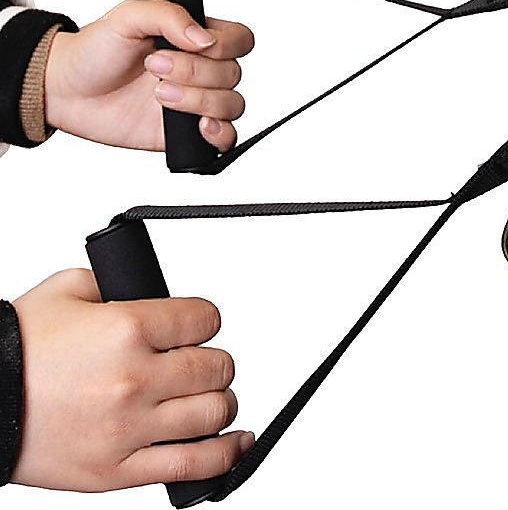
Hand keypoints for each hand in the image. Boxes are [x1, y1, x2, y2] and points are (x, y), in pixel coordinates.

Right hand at [11, 269, 252, 491]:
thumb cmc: (15, 350)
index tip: (197, 328)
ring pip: (213, 413)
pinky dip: (224, 454)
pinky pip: (190, 466)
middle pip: (217, 367)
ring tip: (209, 398)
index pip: (206, 319)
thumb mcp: (69, 290)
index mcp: (127, 328)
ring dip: (220, 402)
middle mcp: (133, 378)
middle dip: (214, 362)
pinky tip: (235, 442)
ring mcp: (127, 429)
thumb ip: (120, 286)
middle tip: (199, 364)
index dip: (205, 321)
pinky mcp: (115, 472)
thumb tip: (153, 292)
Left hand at [44, 0, 253, 152]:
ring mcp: (196, 101)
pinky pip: (225, 139)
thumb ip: (169, 15)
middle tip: (154, 67)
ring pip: (231, 105)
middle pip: (234, 74)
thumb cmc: (95, 49)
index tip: (190, 46)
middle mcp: (202, 69)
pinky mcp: (186, 132)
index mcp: (196, 38)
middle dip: (195, 73)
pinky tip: (197, 126)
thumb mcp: (128, 16)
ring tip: (159, 95)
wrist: (65, 90)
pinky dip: (219, 134)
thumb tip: (204, 38)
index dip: (224, 46)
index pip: (239, 40)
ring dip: (199, 100)